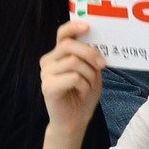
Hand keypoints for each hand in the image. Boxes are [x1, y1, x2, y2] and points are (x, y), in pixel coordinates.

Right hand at [40, 19, 105, 134]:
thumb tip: (96, 43)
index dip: (74, 26)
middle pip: (70, 45)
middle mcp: (49, 60)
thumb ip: (91, 57)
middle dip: (90, 53)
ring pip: (74, 62)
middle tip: (102, 65)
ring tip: (88, 86)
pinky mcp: (47, 86)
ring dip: (89, 75)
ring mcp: (46, 73)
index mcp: (59, 54)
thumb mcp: (92, 71)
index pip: (62, 33)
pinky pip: (73, 77)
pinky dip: (84, 86)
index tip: (88, 26)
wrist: (75, 121)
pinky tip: (81, 93)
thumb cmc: (84, 94)